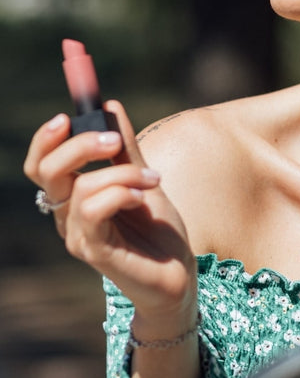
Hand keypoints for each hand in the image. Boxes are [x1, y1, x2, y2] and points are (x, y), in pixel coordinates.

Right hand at [24, 100, 196, 320]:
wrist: (178, 271)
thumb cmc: (157, 228)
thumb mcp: (143, 177)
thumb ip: (125, 148)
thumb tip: (110, 106)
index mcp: (73, 198)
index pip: (42, 164)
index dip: (46, 139)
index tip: (68, 115)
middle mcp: (67, 217)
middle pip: (48, 171)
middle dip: (81, 145)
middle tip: (115, 140)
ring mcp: (78, 236)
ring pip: (83, 187)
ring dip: (123, 173)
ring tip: (153, 178)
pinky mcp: (95, 252)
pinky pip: (96, 210)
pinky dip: (122, 192)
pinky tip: (143, 195)